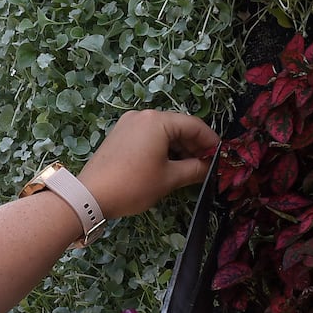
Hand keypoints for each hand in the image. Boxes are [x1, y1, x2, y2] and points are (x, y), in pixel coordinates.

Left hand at [79, 111, 218, 220]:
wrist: (90, 196)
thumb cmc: (133, 185)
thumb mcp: (169, 179)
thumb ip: (194, 169)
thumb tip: (210, 167)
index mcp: (157, 121)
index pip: (194, 125)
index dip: (211, 141)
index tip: (222, 157)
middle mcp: (142, 116)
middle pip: (178, 126)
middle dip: (194, 146)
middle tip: (207, 166)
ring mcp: (129, 124)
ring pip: (163, 132)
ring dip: (179, 149)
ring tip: (191, 169)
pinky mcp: (120, 135)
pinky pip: (149, 137)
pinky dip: (162, 149)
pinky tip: (170, 165)